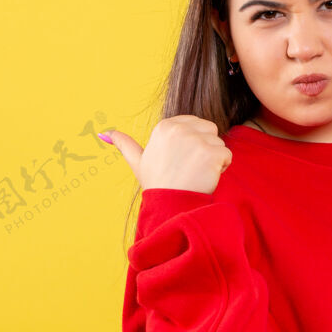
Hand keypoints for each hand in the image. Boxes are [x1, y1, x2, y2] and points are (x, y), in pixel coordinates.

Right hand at [104, 115, 232, 194]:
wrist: (170, 206)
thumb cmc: (157, 184)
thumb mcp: (138, 161)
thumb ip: (124, 144)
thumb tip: (104, 133)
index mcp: (165, 126)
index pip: (196, 125)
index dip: (193, 144)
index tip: (180, 160)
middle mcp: (180, 128)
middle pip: (210, 130)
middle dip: (205, 148)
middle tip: (189, 168)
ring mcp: (196, 139)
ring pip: (219, 143)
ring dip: (214, 159)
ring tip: (196, 173)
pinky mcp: (211, 152)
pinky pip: (227, 155)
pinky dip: (222, 168)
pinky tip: (206, 177)